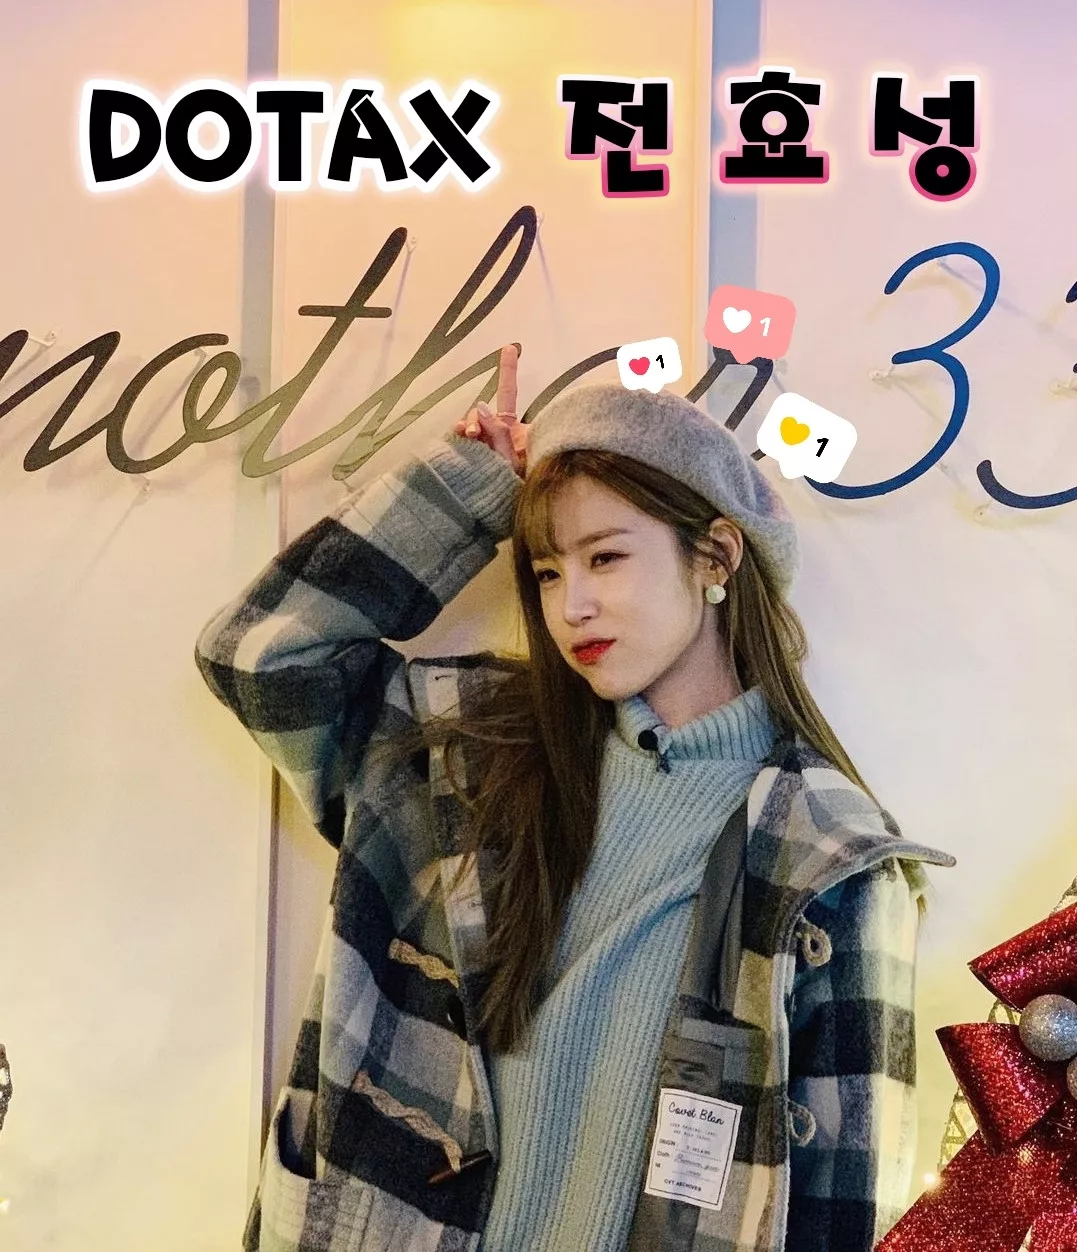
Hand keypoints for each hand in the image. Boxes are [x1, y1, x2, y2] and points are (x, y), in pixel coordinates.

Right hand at [453, 344, 528, 477]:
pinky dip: (458, 438)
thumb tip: (482, 407)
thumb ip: (499, 433)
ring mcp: (482, 444)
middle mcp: (497, 434)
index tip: (509, 347)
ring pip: (468, 424)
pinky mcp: (469, 454)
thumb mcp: (514, 460)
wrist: (503, 513)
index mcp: (514, 430)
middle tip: (471, 432)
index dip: (507, 370)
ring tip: (466, 438)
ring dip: (466, 427)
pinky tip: (458, 441)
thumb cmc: (518, 489)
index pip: (508, 395)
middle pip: (481, 411)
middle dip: (474, 417)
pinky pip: (460, 439)